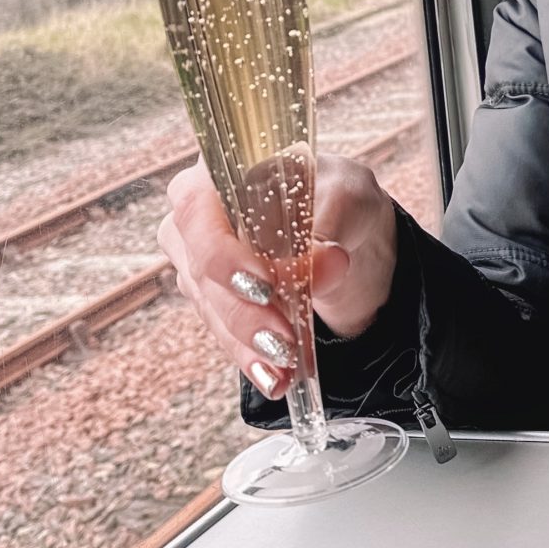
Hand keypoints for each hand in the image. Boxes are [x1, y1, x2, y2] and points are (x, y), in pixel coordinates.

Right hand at [157, 154, 397, 399]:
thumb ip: (332, 217)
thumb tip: (322, 260)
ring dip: (248, 342)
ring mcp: (199, 258)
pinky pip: (223, 332)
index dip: (225, 253)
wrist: (350, 235)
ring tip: (286, 365)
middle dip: (245, 311)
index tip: (265, 286)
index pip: (198, 210)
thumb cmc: (342, 198)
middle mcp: (199, 214)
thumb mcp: (350, 194)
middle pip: (202, 268)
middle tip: (285, 339)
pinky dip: (251, 357)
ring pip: (211, 308)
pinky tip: (274, 377)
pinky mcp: (213, 298)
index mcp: (223, 169)